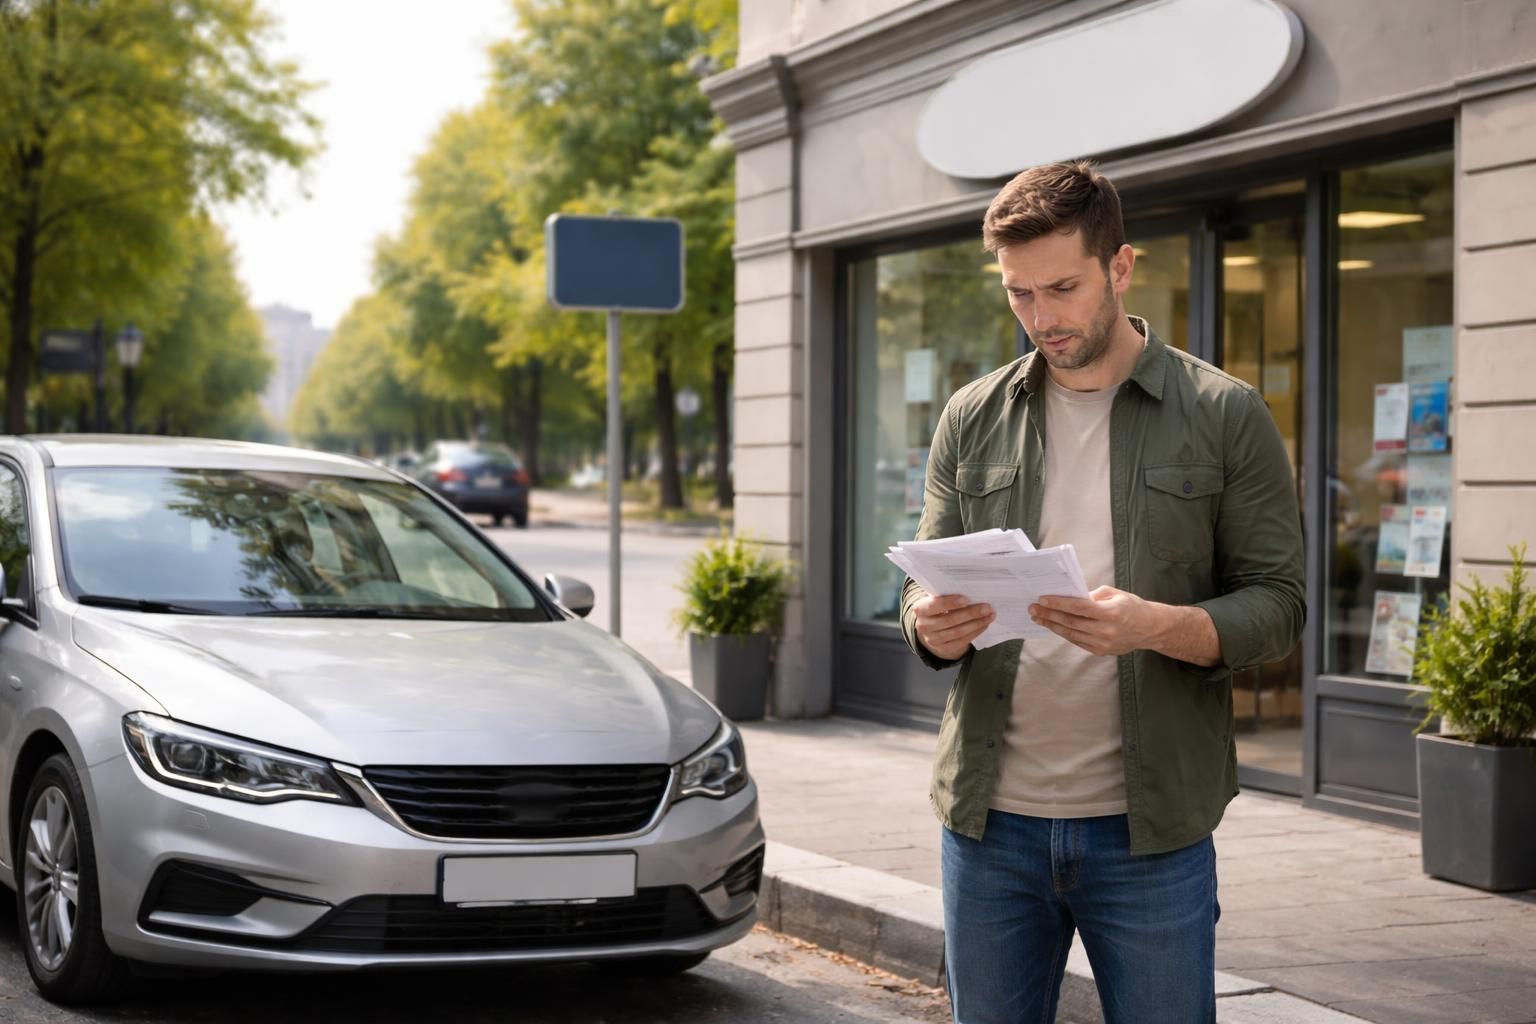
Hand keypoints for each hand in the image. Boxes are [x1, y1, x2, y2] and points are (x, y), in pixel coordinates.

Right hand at [914, 593, 994, 660]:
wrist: (931, 629)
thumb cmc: (938, 608)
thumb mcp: (937, 600)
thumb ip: (947, 595)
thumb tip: (971, 592)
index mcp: (920, 609)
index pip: (934, 605)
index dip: (950, 603)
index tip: (966, 599)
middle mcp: (923, 625)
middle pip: (949, 620)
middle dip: (970, 613)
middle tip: (986, 608)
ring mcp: (932, 639)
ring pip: (958, 632)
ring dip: (976, 623)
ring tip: (989, 616)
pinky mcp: (943, 648)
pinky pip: (962, 641)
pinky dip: (975, 632)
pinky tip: (984, 625)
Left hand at [1029, 586, 1159, 656]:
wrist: (1150, 629)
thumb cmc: (1132, 606)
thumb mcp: (1115, 593)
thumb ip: (1092, 595)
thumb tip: (1069, 596)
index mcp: (1111, 613)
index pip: (1078, 608)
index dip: (1059, 604)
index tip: (1043, 599)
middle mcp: (1106, 631)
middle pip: (1071, 622)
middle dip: (1049, 615)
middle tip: (1033, 609)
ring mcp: (1103, 644)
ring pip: (1071, 634)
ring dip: (1052, 625)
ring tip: (1038, 618)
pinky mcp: (1100, 651)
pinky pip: (1077, 641)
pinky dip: (1064, 633)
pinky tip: (1053, 625)